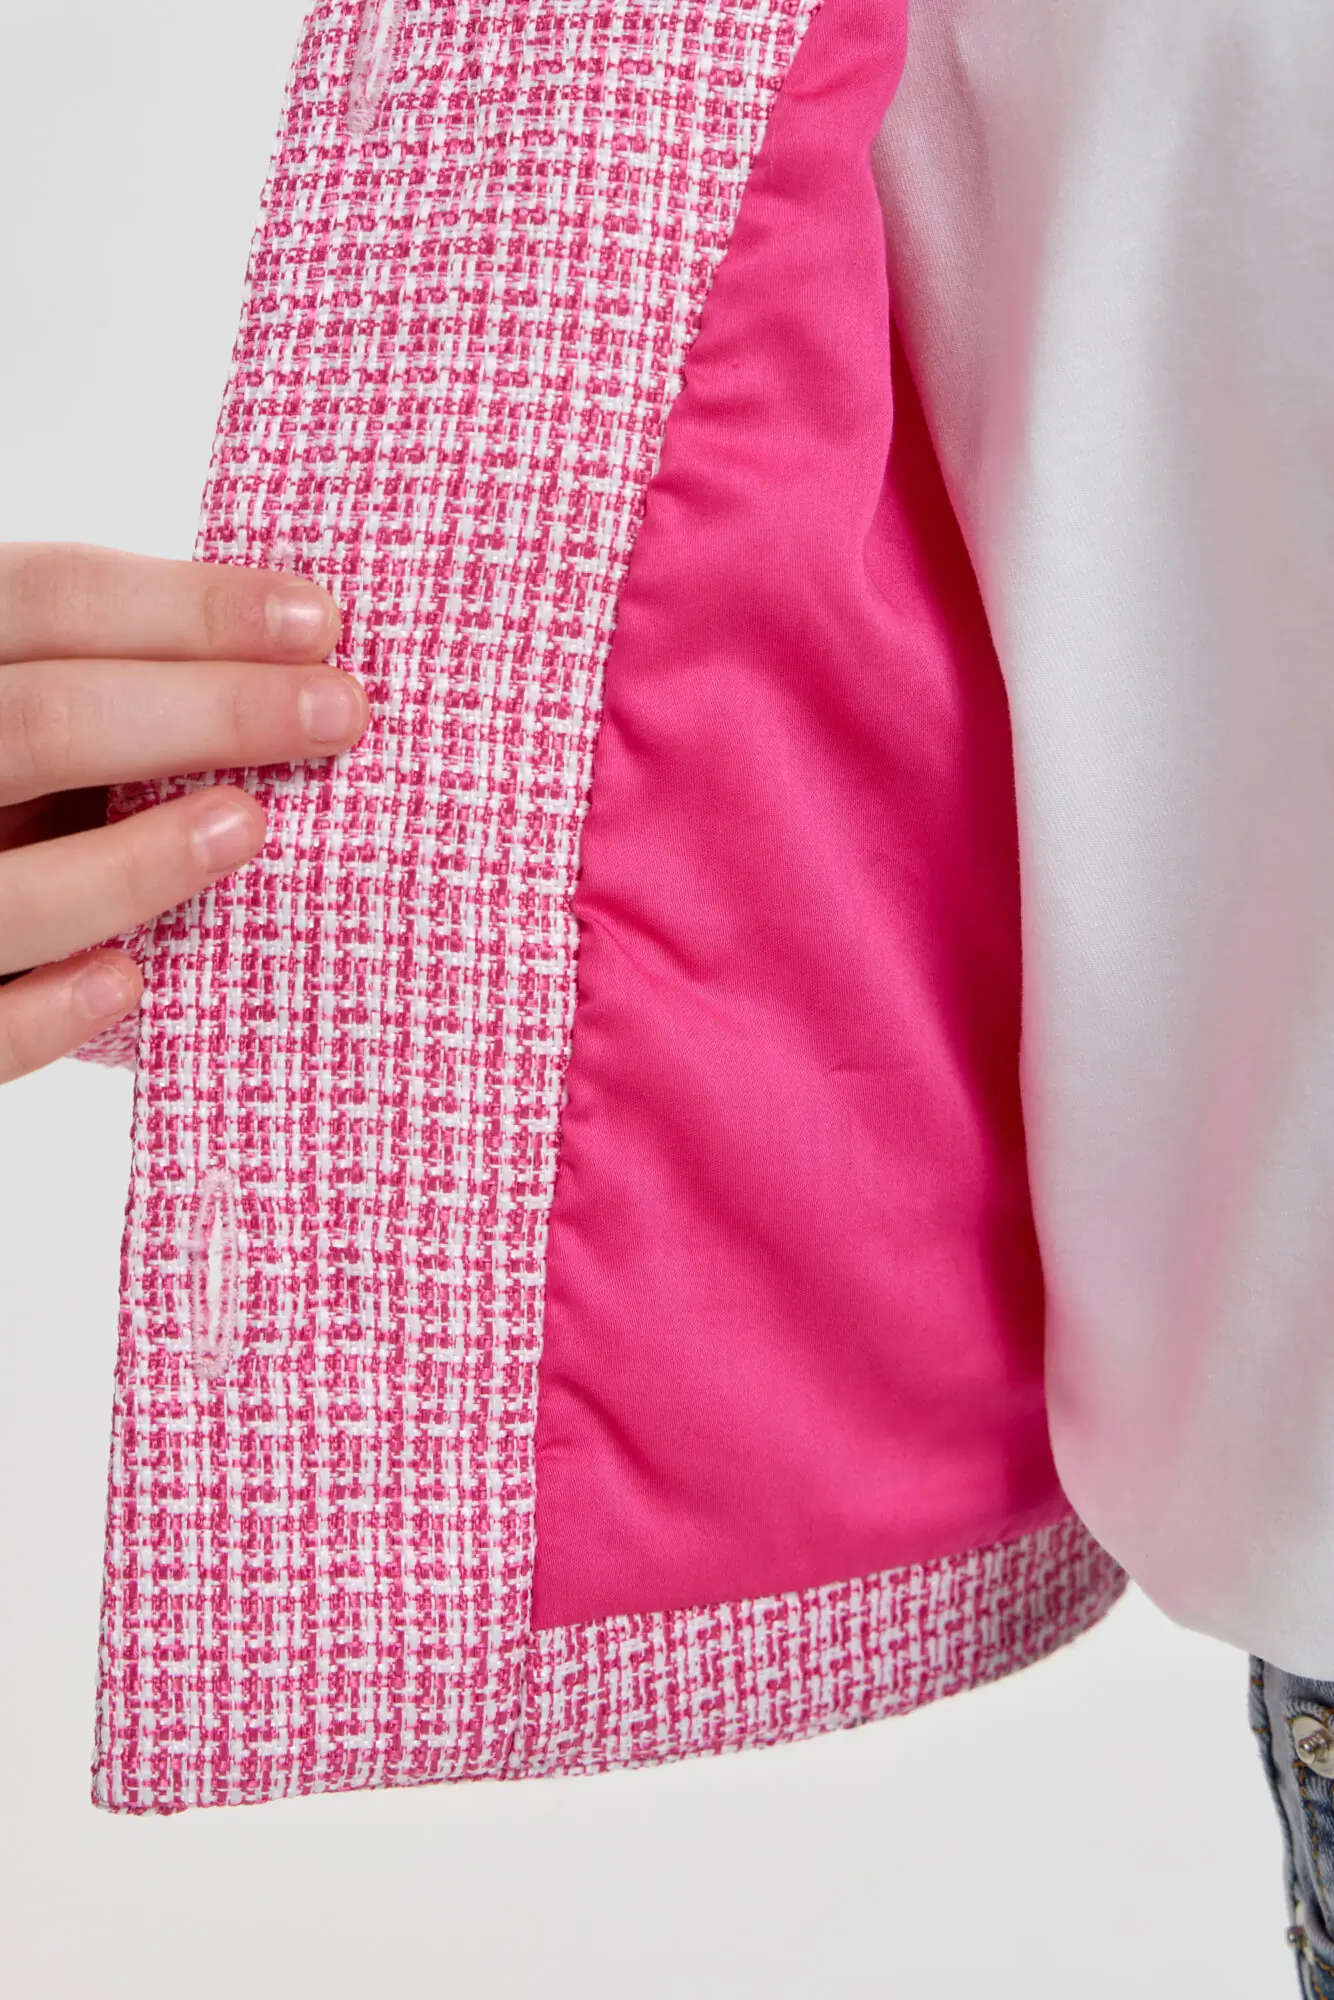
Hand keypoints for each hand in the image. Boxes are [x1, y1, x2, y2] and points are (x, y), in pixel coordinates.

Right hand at [0, 543, 366, 1082]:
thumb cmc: (5, 791)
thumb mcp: (22, 717)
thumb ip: (99, 694)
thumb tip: (287, 675)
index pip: (47, 602)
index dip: (185, 608)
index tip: (318, 623)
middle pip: (41, 724)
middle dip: (205, 713)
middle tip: (337, 716)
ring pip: (5, 885)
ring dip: (133, 862)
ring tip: (252, 831)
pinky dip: (48, 1008)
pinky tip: (128, 982)